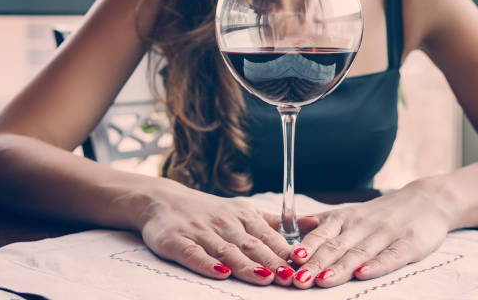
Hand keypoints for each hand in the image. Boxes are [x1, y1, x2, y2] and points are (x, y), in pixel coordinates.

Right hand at [134, 178, 317, 285]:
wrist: (162, 200)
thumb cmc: (209, 210)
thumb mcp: (244, 210)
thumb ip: (276, 221)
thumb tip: (315, 222)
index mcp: (244, 217)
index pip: (269, 237)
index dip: (287, 252)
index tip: (307, 264)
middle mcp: (225, 224)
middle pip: (252, 245)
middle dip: (274, 262)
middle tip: (293, 278)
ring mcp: (201, 233)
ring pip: (227, 251)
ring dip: (247, 265)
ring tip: (266, 278)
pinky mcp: (178, 242)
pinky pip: (194, 254)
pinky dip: (207, 263)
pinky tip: (220, 272)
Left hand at [289, 178, 452, 287]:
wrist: (426, 200)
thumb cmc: (382, 213)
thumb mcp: (351, 213)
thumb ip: (324, 222)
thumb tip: (294, 225)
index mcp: (346, 219)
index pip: (322, 234)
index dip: (306, 247)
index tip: (290, 259)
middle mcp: (362, 225)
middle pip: (336, 246)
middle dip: (316, 263)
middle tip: (299, 279)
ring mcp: (385, 234)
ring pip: (359, 253)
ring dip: (340, 267)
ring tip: (323, 280)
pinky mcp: (409, 244)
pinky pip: (391, 256)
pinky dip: (377, 265)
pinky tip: (364, 273)